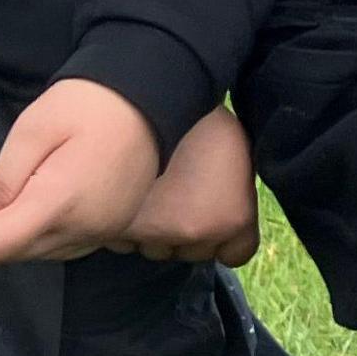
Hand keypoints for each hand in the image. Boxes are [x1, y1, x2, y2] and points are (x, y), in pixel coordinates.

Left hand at [0, 79, 160, 264]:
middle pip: (11, 254)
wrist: (148, 101)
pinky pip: (61, 246)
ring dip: (15, 229)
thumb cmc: (87, 106)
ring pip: (35, 253)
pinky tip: (49, 195)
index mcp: (59, 204)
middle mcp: (82, 231)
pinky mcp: (111, 232)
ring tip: (27, 184)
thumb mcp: (32, 128)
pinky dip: (42, 230)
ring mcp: (101, 236)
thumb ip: (5, 177)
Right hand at [122, 107, 260, 265]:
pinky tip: (130, 197)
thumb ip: (236, 190)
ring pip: (157, 249)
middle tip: (179, 192)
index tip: (216, 216)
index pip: (237, 254)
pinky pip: (124, 243)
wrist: (149, 101)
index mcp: (234, 217)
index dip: (227, 237)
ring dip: (155, 231)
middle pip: (193, 251)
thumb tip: (225, 208)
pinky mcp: (118, 229)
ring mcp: (155, 234)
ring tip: (153, 192)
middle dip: (186, 230)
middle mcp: (196, 233)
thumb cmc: (198, 120)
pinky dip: (125, 227)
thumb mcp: (238, 151)